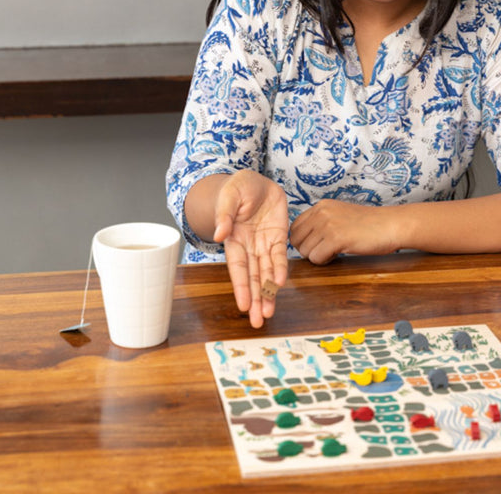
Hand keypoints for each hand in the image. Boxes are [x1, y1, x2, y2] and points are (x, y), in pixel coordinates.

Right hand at [213, 170, 288, 326]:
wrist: (256, 180)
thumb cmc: (238, 188)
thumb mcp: (229, 196)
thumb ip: (225, 215)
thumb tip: (219, 235)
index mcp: (233, 240)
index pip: (238, 268)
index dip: (241, 286)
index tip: (243, 305)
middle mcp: (248, 247)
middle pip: (253, 277)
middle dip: (256, 298)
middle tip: (258, 320)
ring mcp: (264, 243)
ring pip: (267, 272)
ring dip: (269, 291)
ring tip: (269, 312)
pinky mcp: (279, 237)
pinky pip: (280, 256)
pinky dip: (281, 269)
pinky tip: (281, 284)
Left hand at [290, 200, 396, 264]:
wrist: (391, 224)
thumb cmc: (369, 224)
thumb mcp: (340, 215)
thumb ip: (321, 222)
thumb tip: (301, 241)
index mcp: (321, 205)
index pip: (294, 227)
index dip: (303, 241)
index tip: (316, 245)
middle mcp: (321, 212)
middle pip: (296, 240)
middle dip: (308, 250)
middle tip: (325, 251)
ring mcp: (327, 224)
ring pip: (305, 251)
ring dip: (318, 257)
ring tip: (335, 251)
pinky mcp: (335, 238)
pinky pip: (316, 258)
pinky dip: (325, 262)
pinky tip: (338, 255)